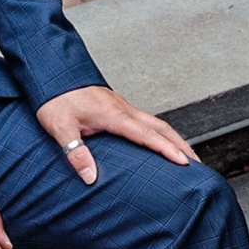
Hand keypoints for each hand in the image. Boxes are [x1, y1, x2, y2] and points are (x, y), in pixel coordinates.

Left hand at [36, 85, 198, 184]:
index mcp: (112, 114)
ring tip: (186, 155)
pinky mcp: (116, 105)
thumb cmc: (55, 98)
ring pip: (155, 122)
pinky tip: (158, 141)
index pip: (146, 134)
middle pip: (160, 127)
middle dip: (181, 144)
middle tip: (198, 163)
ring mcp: (121, 105)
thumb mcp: (60, 127)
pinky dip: (158, 131)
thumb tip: (90, 177)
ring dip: (172, 137)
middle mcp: (122, 108)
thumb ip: (75, 152)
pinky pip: (145, 119)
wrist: (51, 72)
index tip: (185, 161)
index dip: (166, 149)